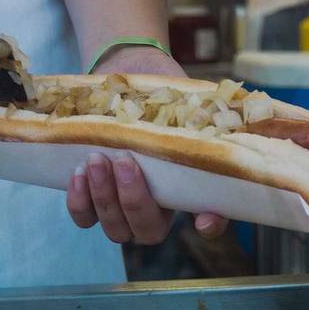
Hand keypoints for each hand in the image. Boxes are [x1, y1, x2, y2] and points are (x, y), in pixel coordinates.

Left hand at [65, 46, 229, 243]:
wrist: (126, 78)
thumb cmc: (163, 94)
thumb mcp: (187, 100)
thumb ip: (202, 113)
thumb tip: (229, 108)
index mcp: (189, 191)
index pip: (210, 222)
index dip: (210, 226)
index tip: (204, 218)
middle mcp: (157, 209)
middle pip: (148, 231)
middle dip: (134, 201)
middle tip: (124, 161)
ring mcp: (121, 210)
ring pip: (114, 229)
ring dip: (104, 199)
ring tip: (96, 160)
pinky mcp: (91, 201)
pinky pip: (84, 220)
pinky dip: (80, 202)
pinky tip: (78, 173)